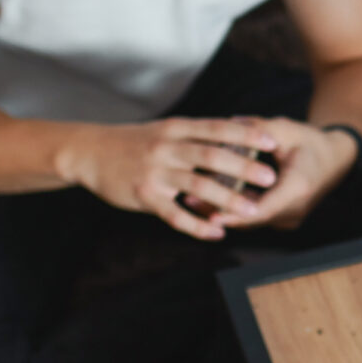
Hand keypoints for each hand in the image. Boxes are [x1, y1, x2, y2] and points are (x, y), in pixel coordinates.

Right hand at [57, 118, 279, 238]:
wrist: (89, 152)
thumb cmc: (132, 142)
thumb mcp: (163, 130)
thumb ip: (194, 136)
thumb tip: (231, 136)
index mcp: (176, 129)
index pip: (217, 128)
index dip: (246, 135)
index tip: (272, 142)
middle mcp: (167, 148)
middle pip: (212, 156)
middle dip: (244, 168)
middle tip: (271, 178)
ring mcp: (156, 172)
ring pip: (198, 186)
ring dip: (227, 200)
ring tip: (252, 211)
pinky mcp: (145, 196)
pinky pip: (175, 215)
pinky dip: (197, 226)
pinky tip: (216, 234)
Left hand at [207, 116, 357, 230]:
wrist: (337, 160)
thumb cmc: (312, 142)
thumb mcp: (286, 129)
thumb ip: (257, 128)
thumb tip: (227, 123)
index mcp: (298, 187)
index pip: (263, 209)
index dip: (234, 214)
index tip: (209, 214)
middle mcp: (295, 209)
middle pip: (252, 218)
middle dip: (220, 212)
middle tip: (189, 201)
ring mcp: (291, 218)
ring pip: (253, 221)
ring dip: (225, 212)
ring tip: (193, 201)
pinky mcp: (285, 218)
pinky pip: (258, 217)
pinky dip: (237, 209)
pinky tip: (213, 200)